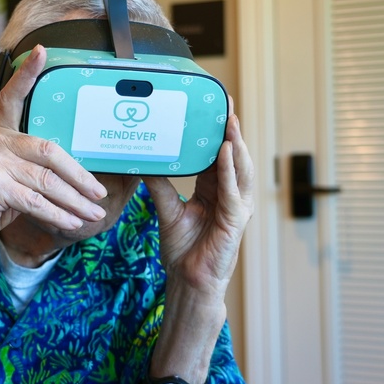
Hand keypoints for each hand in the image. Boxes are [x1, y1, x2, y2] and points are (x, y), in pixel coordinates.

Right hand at [0, 45, 107, 268]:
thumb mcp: (2, 176)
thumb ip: (24, 163)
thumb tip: (67, 168)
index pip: (12, 98)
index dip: (28, 74)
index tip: (42, 52)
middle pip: (49, 151)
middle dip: (79, 176)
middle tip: (99, 193)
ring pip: (46, 182)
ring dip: (74, 202)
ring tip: (93, 214)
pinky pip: (35, 201)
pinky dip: (58, 215)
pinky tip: (72, 223)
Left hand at [142, 99, 254, 304]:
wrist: (187, 280)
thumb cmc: (182, 249)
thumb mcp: (167, 210)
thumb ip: (160, 186)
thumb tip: (143, 163)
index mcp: (215, 190)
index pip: (218, 155)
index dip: (217, 132)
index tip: (213, 106)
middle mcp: (230, 195)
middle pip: (233, 156)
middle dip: (231, 130)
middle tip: (226, 103)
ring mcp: (237, 208)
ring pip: (240, 170)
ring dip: (236, 144)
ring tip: (229, 122)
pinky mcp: (236, 222)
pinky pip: (234, 192)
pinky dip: (231, 171)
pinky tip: (226, 152)